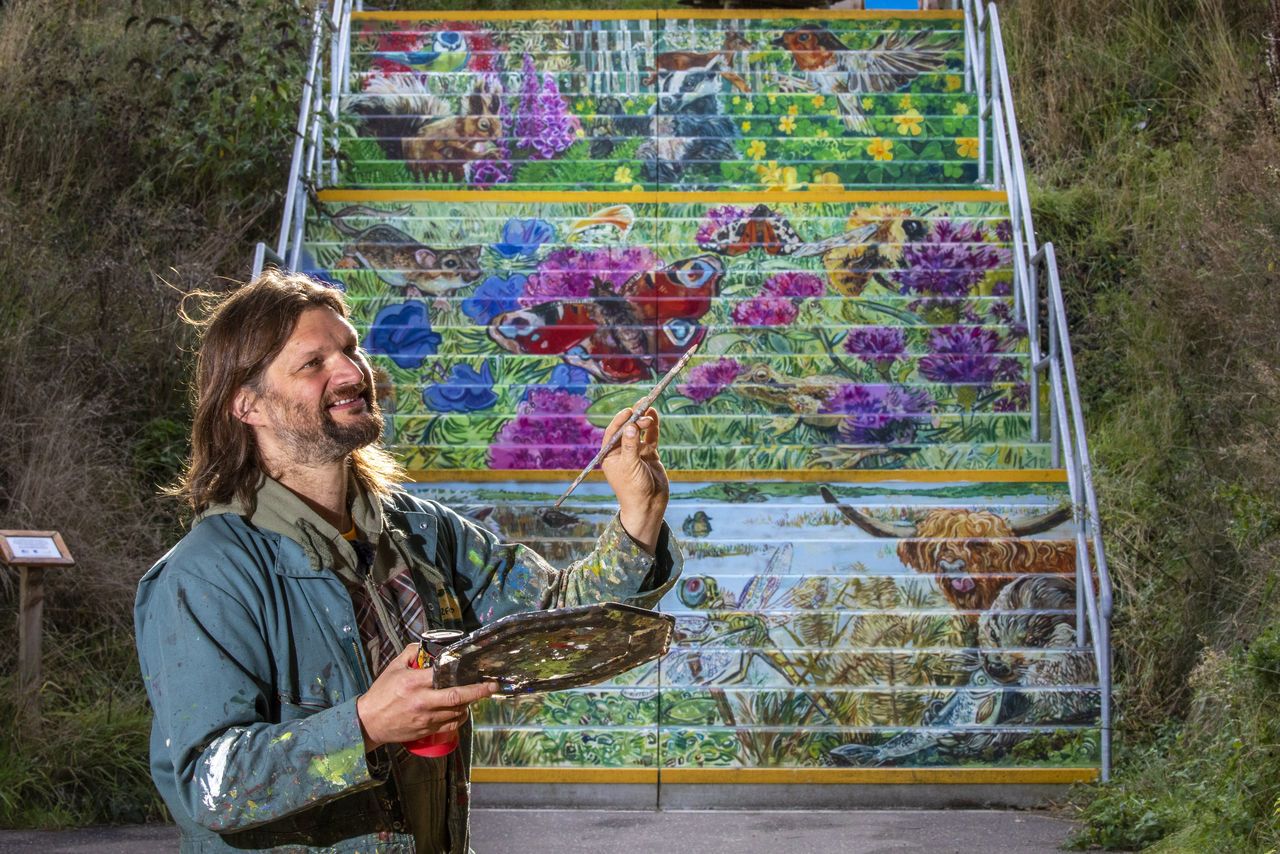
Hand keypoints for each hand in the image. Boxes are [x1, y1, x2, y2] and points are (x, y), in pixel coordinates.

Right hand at [355, 645, 497, 751]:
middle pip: (457, 697)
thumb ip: (410, 653)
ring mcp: (426, 718)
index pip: (443, 675)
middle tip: (492, 686)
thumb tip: (425, 645)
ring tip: (474, 696)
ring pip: (456, 712)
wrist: (368, 722)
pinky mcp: (426, 730)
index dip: (461, 672)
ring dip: (468, 704)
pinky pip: (450, 725)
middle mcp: (422, 701)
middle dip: (478, 691)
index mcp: (413, 683)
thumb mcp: (393, 668)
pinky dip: (459, 717)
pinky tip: (462, 710)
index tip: (475, 669)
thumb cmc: (381, 693)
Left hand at [599, 403, 669, 552]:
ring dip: (644, 420)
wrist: (649, 505)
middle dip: (635, 418)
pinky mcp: (649, 454)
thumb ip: (630, 446)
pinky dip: (653, 428)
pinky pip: (650, 437)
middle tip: (643, 409)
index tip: (628, 410)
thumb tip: (629, 426)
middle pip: (627, 429)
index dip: (620, 420)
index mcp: (610, 455)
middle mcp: (622, 451)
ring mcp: (636, 452)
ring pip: (639, 431)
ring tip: (650, 410)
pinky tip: (655, 417)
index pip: (613, 432)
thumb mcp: (630, 466)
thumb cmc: (633, 488)